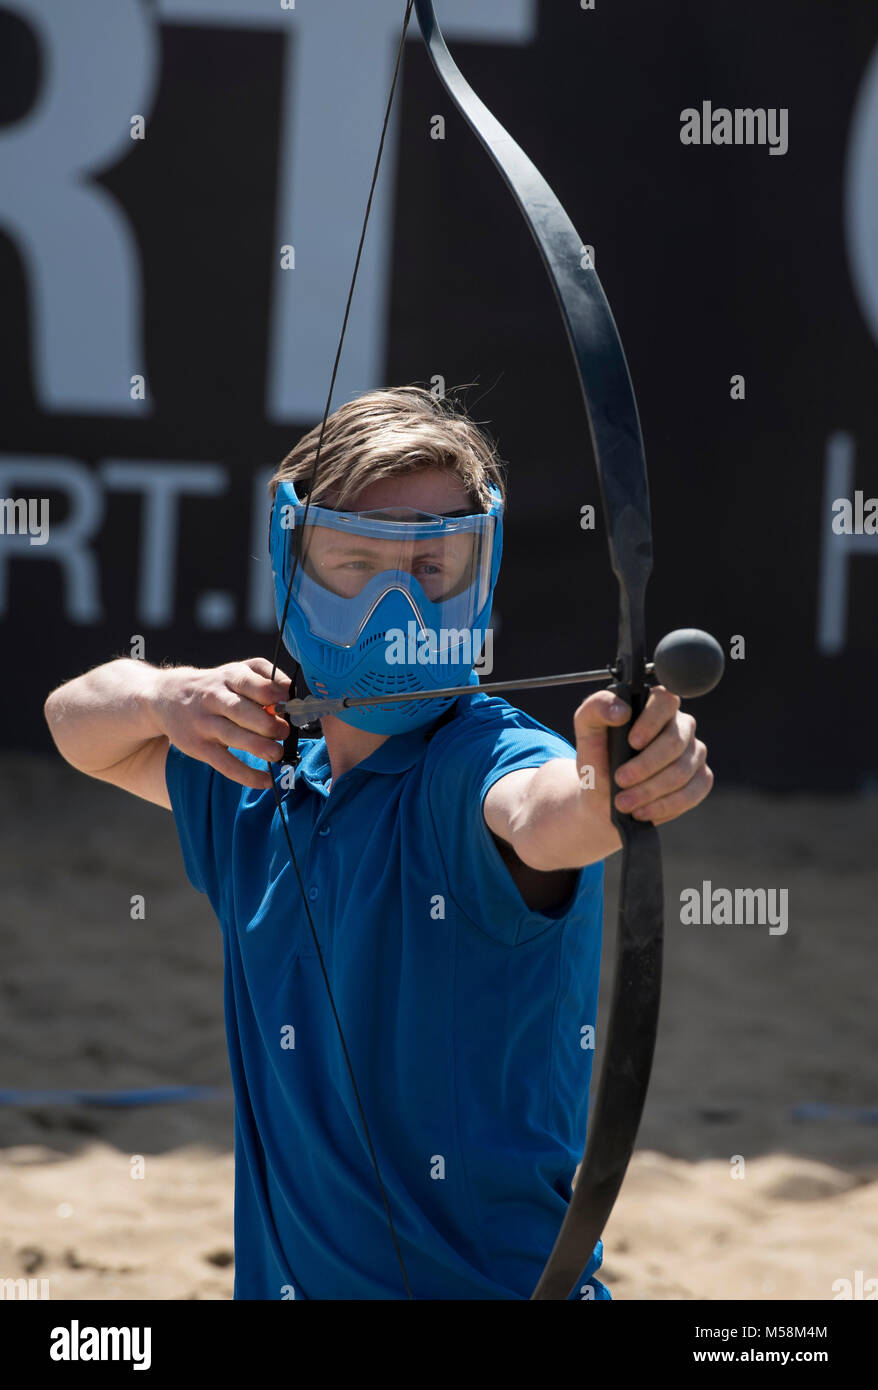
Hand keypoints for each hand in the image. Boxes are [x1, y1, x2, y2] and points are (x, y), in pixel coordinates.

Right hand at [151, 657, 292, 789]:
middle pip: (244, 711)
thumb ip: (265, 676)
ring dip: (260, 747)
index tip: (290, 705)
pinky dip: (247, 775)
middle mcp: (215, 698)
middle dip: (269, 724)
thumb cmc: (215, 685)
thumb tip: (292, 692)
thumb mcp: (236, 670)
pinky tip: (266, 780)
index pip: (254, 684)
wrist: (166, 697)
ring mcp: (205, 724)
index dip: (276, 695)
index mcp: (229, 677)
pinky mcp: (199, 747)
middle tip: (285, 731)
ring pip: (234, 737)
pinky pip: (225, 764)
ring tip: (278, 753)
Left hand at [574, 685, 712, 828]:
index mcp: (655, 706)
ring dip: (650, 790)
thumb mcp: (587, 730)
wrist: (604, 797)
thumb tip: (621, 710)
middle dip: (645, 765)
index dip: (652, 721)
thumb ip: (597, 708)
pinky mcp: (701, 779)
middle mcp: (680, 726)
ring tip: (624, 802)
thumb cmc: (598, 759)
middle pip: (675, 741)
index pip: (666, 700)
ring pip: (682, 771)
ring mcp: (694, 753)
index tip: (632, 742)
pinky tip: (642, 811)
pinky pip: (692, 793)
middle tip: (620, 780)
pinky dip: (664, 806)